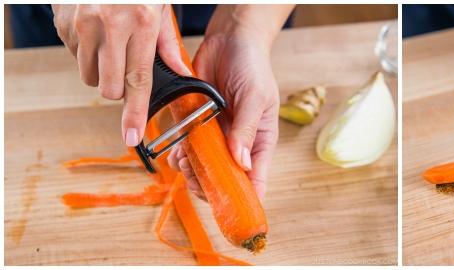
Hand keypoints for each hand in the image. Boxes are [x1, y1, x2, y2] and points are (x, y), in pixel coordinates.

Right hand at [53, 4, 192, 145]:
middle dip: (120, 87)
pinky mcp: (63, 21)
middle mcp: (109, 24)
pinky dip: (85, 50)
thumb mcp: (161, 4)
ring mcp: (81, 23)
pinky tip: (96, 28)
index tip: (131, 137)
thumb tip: (181, 73)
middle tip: (128, 67)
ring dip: (101, 69)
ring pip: (89, 75)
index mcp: (141, 22)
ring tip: (112, 41)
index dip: (135, 113)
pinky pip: (73, 54)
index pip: (139, 80)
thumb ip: (167, 41)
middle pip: (111, 86)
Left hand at [167, 5, 291, 200]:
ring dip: (191, 173)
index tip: (232, 211)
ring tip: (184, 162)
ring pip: (203, 170)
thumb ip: (245, 130)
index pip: (256, 181)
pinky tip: (177, 151)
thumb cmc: (253, 67)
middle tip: (196, 177)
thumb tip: (240, 163)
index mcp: (259, 143)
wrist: (230, 41)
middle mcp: (238, 145)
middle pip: (224, 181)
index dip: (245, 200)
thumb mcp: (255, 98)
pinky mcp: (198, 126)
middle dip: (208, 186)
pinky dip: (180, 155)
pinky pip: (187, 150)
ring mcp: (218, 137)